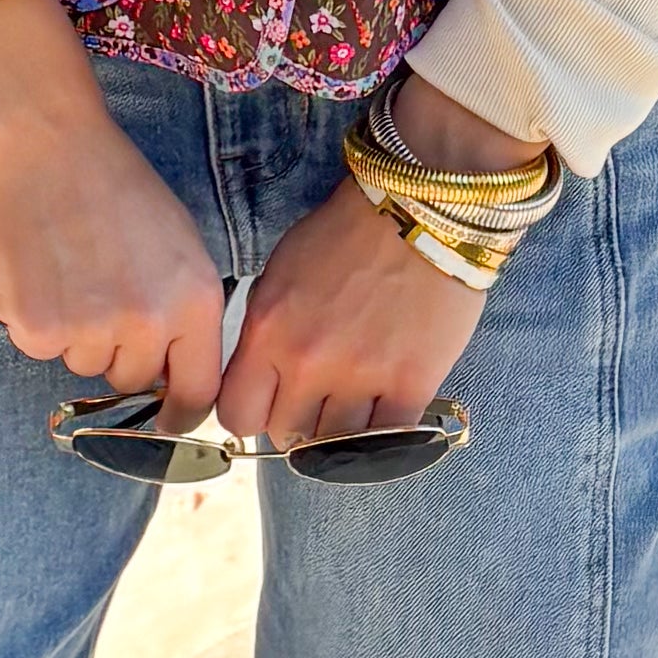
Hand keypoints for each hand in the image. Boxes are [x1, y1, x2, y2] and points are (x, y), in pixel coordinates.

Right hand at [0, 0, 225, 425]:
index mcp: (194, 302)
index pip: (195, 394)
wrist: (47, 143)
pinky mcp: (36, 326)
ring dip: (74, 332)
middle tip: (99, 292)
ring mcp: (89, 328)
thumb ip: (183, 311)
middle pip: (131, 380)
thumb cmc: (116, 185)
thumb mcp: (179, 245)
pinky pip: (39, 346)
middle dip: (117, 352)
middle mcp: (147, 323)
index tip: (164, 418)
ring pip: (82, 362)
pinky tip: (38, 269)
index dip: (178, 414)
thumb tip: (168, 373)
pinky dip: (34, 319)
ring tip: (69, 268)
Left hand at [217, 64, 542, 452]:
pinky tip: (386, 413)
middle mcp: (308, 362)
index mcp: (268, 332)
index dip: (253, 415)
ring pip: (336, 447)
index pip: (238, 416)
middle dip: (298, 422)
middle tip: (317, 400)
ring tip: (355, 402)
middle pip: (287, 436)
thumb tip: (260, 383)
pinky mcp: (411, 383)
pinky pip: (388, 442)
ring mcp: (361, 377)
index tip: (269, 404)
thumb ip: (264, 335)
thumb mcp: (279, 276)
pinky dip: (385, 437)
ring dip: (341, 431)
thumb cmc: (344, 235)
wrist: (419, 210)